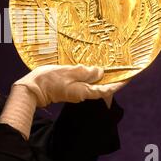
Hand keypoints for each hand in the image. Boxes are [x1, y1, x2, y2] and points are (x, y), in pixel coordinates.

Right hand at [11, 64, 127, 107]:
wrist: (32, 89)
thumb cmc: (49, 80)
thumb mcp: (69, 72)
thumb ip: (86, 71)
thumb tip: (100, 71)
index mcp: (84, 91)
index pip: (106, 89)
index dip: (118, 84)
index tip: (128, 77)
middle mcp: (81, 94)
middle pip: (100, 88)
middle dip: (109, 79)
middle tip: (117, 68)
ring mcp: (74, 92)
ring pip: (91, 84)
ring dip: (98, 76)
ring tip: (103, 65)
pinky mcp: (68, 89)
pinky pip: (82, 83)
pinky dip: (87, 76)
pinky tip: (86, 68)